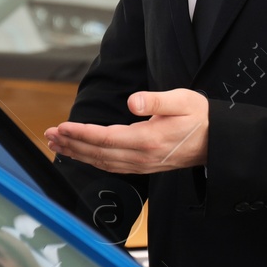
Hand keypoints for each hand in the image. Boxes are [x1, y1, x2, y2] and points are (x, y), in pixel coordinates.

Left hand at [44, 88, 208, 172]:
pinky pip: (111, 166)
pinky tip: (80, 154)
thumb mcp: (182, 100)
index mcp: (148, 140)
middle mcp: (141, 156)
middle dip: (71, 143)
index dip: (81, 133)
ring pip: (101, 162)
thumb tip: (132, 102)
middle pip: (97, 153)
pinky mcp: (142, 167)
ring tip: (57, 144)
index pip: (105, 138)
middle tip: (49, 135)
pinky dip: (91, 161)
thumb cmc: (199, 117)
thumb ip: (155, 101)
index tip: (61, 126)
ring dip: (77, 153)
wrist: (217, 141)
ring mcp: (141, 165)